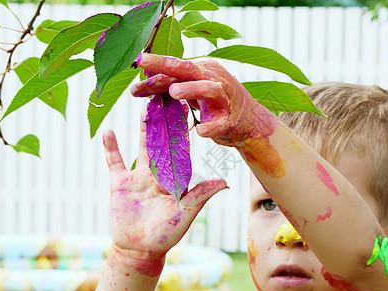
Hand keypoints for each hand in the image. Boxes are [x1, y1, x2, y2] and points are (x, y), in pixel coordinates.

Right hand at [102, 110, 226, 273]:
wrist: (139, 250)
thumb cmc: (166, 235)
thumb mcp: (185, 214)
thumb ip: (201, 195)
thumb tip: (225, 182)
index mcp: (175, 178)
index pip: (181, 150)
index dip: (184, 131)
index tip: (189, 110)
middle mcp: (158, 173)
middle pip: (162, 142)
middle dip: (165, 122)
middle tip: (168, 97)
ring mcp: (138, 177)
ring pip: (141, 146)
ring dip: (143, 128)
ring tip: (144, 106)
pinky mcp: (120, 184)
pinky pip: (115, 162)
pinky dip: (111, 148)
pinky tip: (109, 131)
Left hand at [130, 53, 278, 146]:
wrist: (250, 122)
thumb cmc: (215, 103)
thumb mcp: (194, 88)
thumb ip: (173, 83)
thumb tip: (145, 77)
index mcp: (203, 69)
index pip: (175, 65)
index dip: (155, 64)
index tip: (136, 62)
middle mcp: (214, 79)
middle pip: (188, 69)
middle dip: (165, 65)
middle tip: (145, 63)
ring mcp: (224, 100)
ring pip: (209, 89)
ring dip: (191, 89)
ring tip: (173, 93)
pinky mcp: (230, 121)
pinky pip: (220, 123)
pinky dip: (211, 127)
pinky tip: (200, 131)